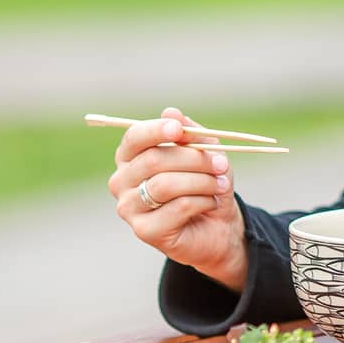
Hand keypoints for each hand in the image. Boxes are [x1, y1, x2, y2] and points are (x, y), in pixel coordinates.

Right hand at [109, 106, 248, 290]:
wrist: (217, 224)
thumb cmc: (205, 182)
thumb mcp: (204, 151)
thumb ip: (188, 132)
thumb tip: (170, 112)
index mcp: (131, 156)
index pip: (134, 137)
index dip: (156, 130)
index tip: (178, 129)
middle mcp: (122, 181)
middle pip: (154, 160)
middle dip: (194, 159)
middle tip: (221, 163)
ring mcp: (129, 208)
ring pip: (165, 185)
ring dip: (202, 181)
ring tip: (221, 184)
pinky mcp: (145, 231)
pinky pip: (177, 207)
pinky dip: (202, 201)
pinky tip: (211, 202)